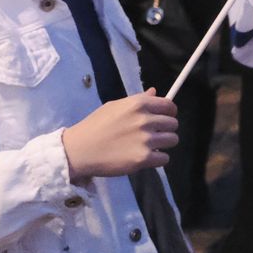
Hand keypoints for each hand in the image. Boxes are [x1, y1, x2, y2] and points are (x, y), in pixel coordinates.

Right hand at [61, 90, 180, 183]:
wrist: (78, 150)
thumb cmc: (95, 126)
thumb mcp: (114, 106)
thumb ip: (138, 100)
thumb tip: (155, 93)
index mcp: (138, 104)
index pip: (169, 105)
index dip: (169, 112)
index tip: (164, 118)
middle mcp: (145, 120)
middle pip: (173, 124)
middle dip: (166, 129)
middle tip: (154, 134)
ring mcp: (145, 140)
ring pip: (172, 140)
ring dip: (164, 144)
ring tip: (150, 146)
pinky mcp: (143, 158)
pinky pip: (165, 158)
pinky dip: (158, 159)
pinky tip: (146, 157)